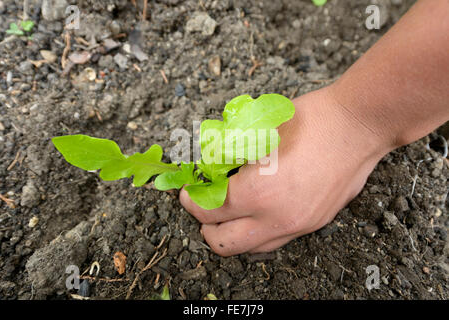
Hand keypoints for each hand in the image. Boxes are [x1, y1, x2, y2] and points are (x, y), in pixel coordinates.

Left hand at [180, 86, 390, 255]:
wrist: (361, 125)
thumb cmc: (312, 119)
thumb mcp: (258, 128)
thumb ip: (227, 152)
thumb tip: (208, 164)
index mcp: (259, 192)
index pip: (210, 209)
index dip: (192, 200)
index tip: (188, 192)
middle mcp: (278, 219)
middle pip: (224, 243)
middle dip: (205, 226)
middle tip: (202, 205)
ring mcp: (299, 226)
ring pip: (252, 248)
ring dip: (232, 233)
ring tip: (228, 210)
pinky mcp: (314, 224)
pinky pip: (276, 240)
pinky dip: (257, 231)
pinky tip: (257, 209)